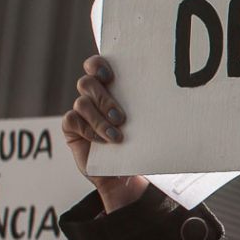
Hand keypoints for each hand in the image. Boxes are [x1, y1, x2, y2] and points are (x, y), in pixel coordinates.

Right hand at [61, 55, 148, 212]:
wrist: (123, 174)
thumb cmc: (136, 144)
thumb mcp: (143, 123)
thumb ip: (144, 107)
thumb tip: (167, 97)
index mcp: (110, 87)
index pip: (96, 65)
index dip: (97, 64)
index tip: (109, 75)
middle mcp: (93, 96)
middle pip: (87, 83)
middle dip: (104, 98)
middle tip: (121, 117)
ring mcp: (81, 110)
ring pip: (82, 103)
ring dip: (100, 119)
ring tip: (116, 136)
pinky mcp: (72, 127)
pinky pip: (73, 120)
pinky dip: (88, 130)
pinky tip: (102, 141)